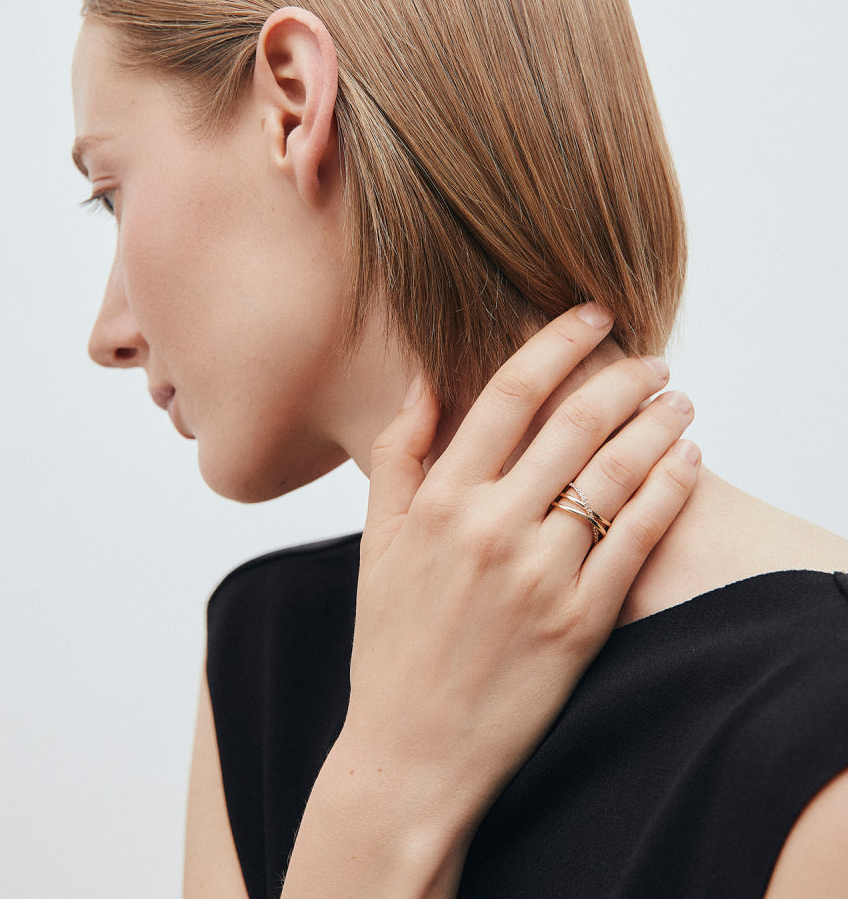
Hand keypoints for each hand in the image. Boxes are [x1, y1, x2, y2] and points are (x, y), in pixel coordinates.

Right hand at [344, 303, 698, 833]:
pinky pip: (638, 541)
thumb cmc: (392, 643)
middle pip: (577, 424)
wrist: (413, 751)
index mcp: (441, 501)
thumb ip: (396, 458)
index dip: (559, 342)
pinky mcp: (581, 622)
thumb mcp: (376, 545)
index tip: (591, 314)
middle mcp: (492, 528)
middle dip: (625, 378)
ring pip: (617, 474)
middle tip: (652, 359)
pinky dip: (670, 492)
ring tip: (681, 401)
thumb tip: (424, 385)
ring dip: (659, 425)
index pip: (511, 393)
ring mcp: (541, 576)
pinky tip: (688, 463)